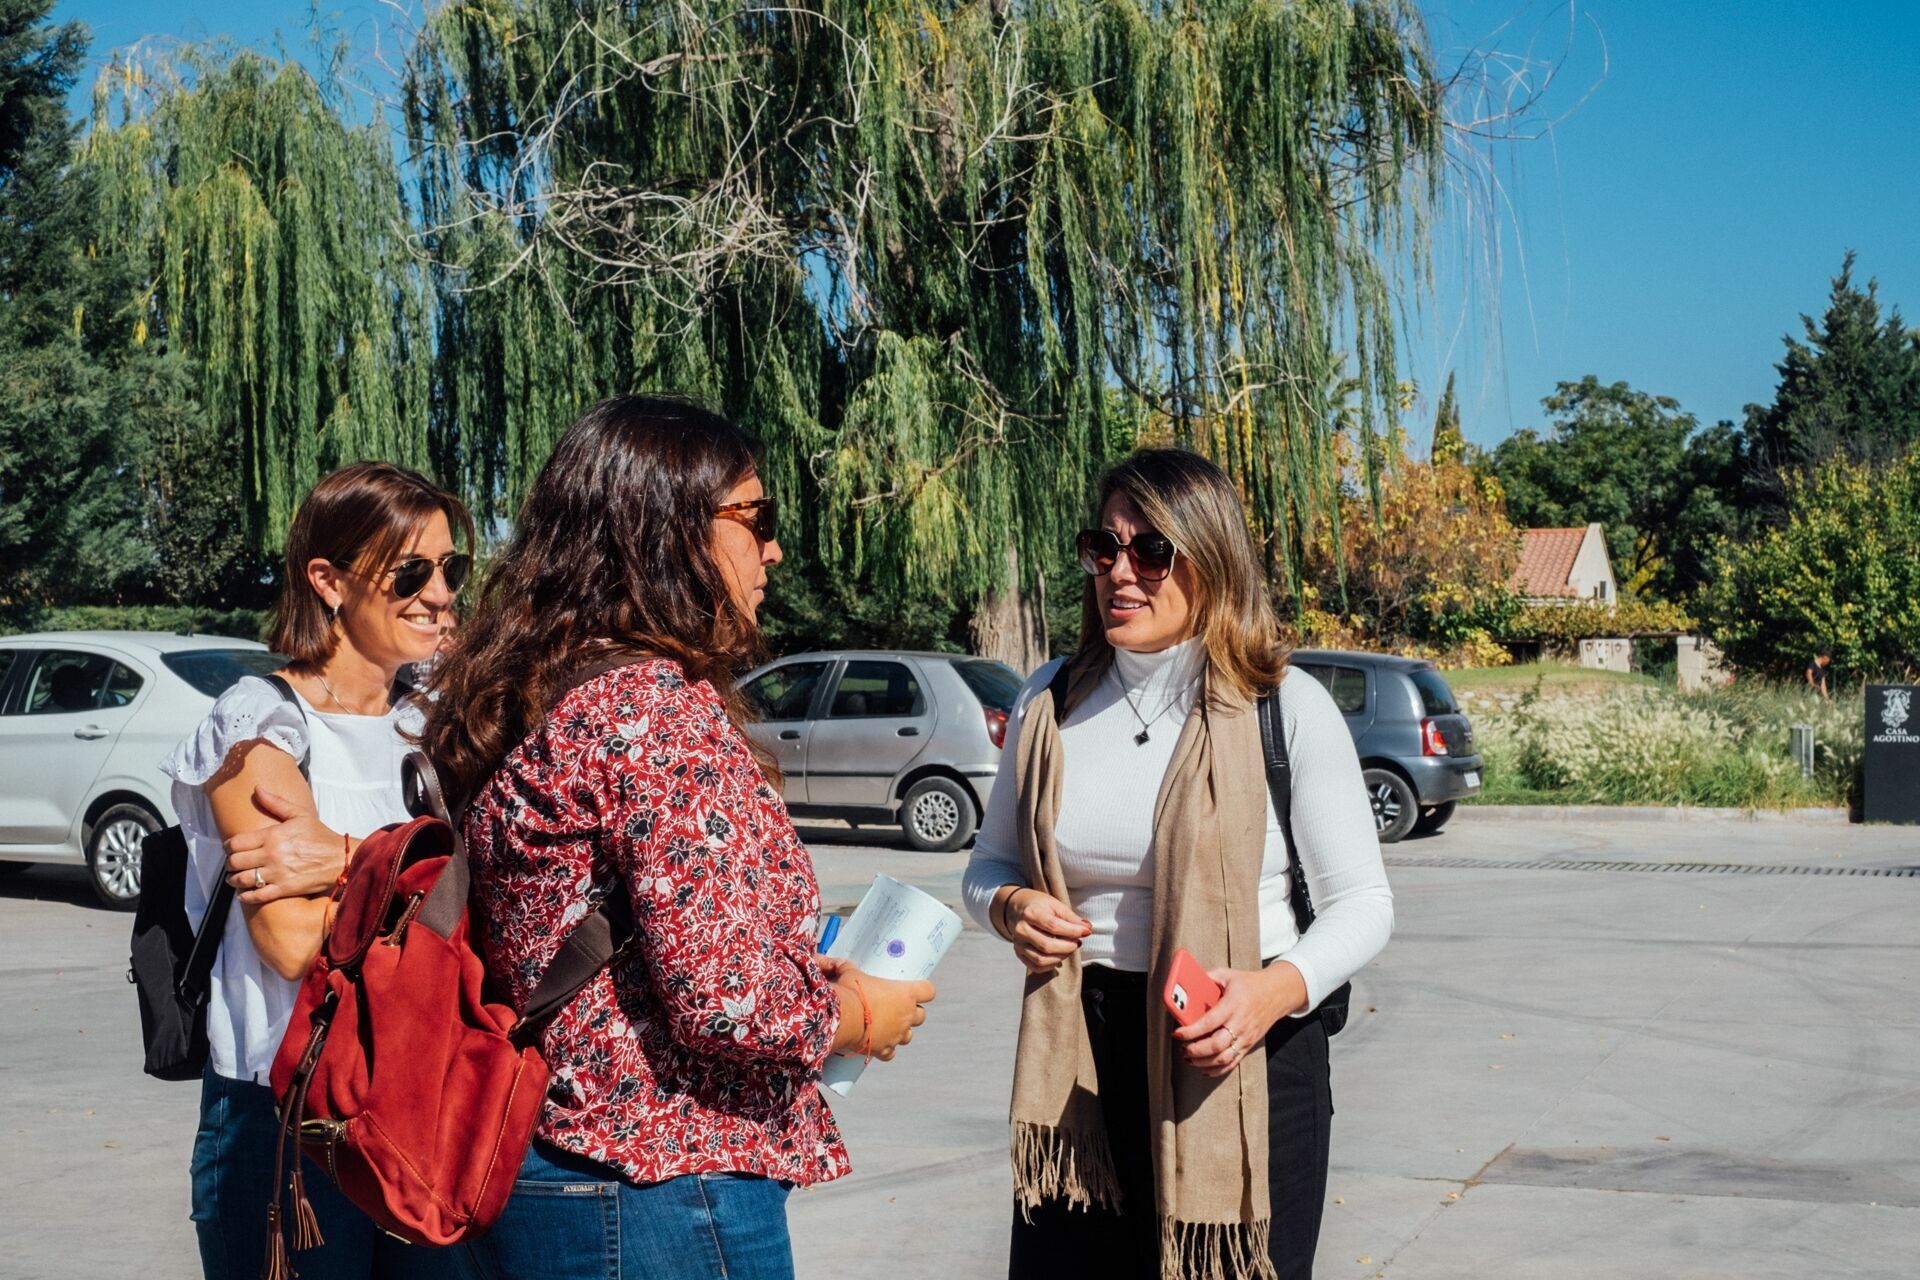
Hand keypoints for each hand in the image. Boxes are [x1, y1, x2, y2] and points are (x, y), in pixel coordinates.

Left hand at [223, 786, 347, 903]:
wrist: (342, 858)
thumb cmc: (321, 836)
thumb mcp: (300, 815)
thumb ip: (276, 802)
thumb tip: (257, 789)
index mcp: (272, 835)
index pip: (235, 843)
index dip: (227, 847)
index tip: (229, 849)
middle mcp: (272, 855)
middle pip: (235, 862)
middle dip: (229, 864)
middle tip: (232, 864)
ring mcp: (277, 873)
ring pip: (242, 879)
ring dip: (233, 880)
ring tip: (234, 879)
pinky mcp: (284, 889)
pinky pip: (256, 896)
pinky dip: (245, 897)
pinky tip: (243, 894)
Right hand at [833, 966, 934, 1060]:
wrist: (843, 1019)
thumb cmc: (851, 994)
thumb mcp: (851, 974)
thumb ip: (849, 968)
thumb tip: (841, 964)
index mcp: (905, 993)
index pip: (928, 991)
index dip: (924, 990)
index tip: (917, 990)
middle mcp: (906, 1015)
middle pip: (921, 1015)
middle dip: (912, 1013)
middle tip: (897, 1008)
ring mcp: (897, 1034)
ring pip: (908, 1035)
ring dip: (901, 1031)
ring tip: (886, 1026)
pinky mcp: (885, 1049)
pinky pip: (891, 1052)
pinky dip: (886, 1048)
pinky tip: (876, 1042)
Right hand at [1001, 888, 1091, 974]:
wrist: (1019, 908)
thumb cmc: (1040, 906)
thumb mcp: (1056, 905)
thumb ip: (1071, 917)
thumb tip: (1087, 928)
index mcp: (1030, 913)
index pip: (1053, 926)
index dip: (1073, 931)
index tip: (1086, 932)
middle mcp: (1021, 930)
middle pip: (1047, 946)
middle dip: (1068, 947)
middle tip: (1078, 942)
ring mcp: (1018, 944)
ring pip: (1041, 960)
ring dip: (1061, 957)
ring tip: (1069, 948)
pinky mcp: (1019, 954)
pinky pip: (1036, 967)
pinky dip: (1051, 965)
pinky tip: (1059, 956)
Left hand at [1172, 961, 1307, 1077]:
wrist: (1277, 993)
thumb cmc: (1249, 984)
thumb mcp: (1228, 975)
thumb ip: (1207, 978)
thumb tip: (1185, 983)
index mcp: (1233, 1005)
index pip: (1210, 1022)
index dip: (1192, 1031)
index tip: (1177, 1033)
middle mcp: (1240, 1023)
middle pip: (1217, 1045)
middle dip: (1196, 1050)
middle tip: (1182, 1048)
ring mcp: (1246, 1037)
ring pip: (1224, 1058)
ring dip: (1203, 1062)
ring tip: (1189, 1058)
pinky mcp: (1248, 1045)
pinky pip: (1233, 1063)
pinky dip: (1217, 1070)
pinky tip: (1203, 1068)